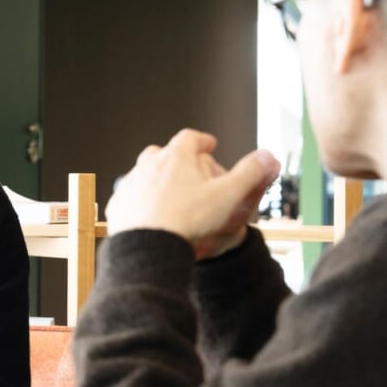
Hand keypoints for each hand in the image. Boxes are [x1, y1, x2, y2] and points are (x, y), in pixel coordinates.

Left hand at [105, 128, 280, 258]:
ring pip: (143, 174)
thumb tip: (268, 156)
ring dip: (155, 178)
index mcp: (176, 158)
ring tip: (169, 192)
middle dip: (175, 157)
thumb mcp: (228, 196)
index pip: (190, 138)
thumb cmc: (188, 221)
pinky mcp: (118, 205)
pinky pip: (129, 197)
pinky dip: (140, 200)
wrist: (149, 248)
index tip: (210, 145)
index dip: (202, 140)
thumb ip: (250, 174)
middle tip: (187, 168)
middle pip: (162, 152)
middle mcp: (149, 166)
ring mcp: (130, 184)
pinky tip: (149, 212)